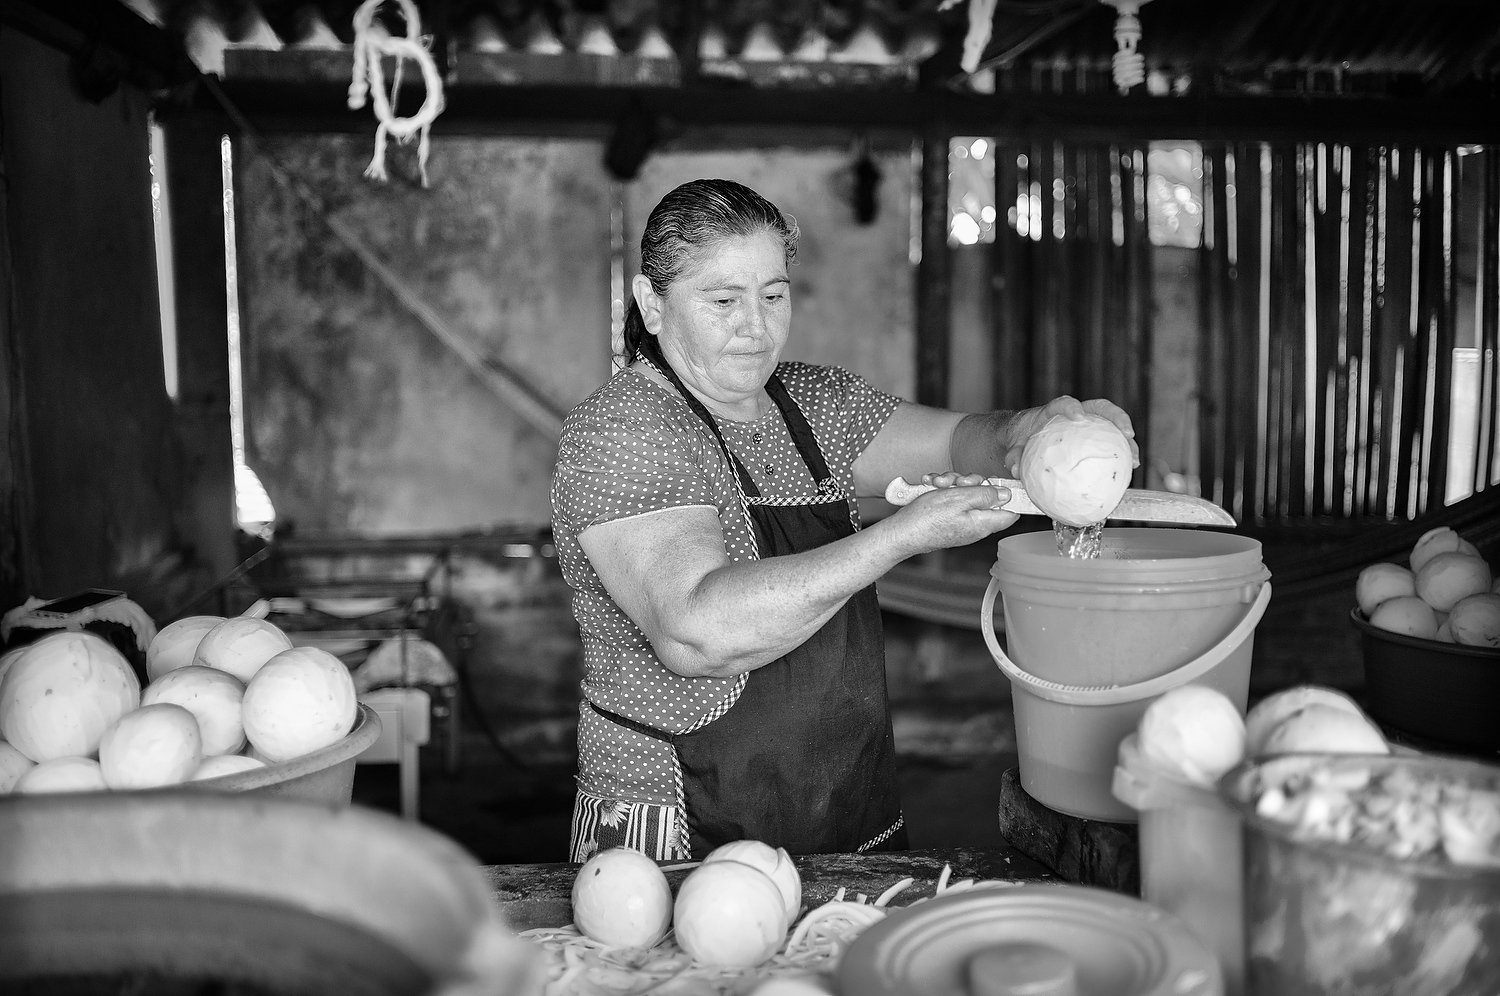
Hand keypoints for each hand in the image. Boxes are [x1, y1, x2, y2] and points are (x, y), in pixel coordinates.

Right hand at [882, 480, 1019, 557]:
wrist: (901, 533)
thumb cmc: (926, 519)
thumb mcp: (959, 498)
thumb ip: (985, 495)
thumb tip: (1007, 495)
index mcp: (983, 523)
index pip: (1011, 513)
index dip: (1009, 495)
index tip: (998, 481)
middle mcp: (975, 525)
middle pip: (986, 498)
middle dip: (971, 483)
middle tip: (958, 481)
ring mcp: (961, 522)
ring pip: (966, 496)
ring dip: (952, 484)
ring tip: (936, 484)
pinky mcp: (948, 519)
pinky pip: (952, 501)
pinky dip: (942, 491)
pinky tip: (930, 486)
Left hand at [1002, 396, 1139, 477]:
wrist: (1022, 440)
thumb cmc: (1018, 440)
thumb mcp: (1013, 447)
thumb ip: (1014, 455)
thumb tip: (1016, 468)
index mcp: (1052, 413)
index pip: (1063, 403)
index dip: (1072, 407)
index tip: (1079, 416)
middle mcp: (1074, 415)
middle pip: (1100, 408)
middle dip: (1117, 417)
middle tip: (1128, 434)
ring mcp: (1086, 426)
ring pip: (1111, 427)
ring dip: (1126, 441)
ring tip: (1134, 461)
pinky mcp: (1091, 439)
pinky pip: (1108, 447)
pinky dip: (1118, 458)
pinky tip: (1125, 475)